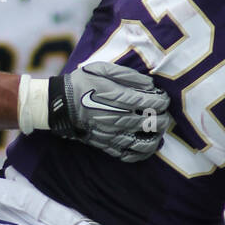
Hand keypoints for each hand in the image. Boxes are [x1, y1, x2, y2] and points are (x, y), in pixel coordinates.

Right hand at [50, 60, 172, 161]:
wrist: (60, 104)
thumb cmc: (82, 83)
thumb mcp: (103, 69)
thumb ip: (128, 76)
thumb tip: (150, 84)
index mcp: (119, 98)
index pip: (152, 103)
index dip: (163, 101)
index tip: (163, 97)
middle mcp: (118, 118)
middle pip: (152, 124)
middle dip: (163, 119)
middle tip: (164, 115)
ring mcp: (112, 134)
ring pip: (143, 143)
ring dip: (156, 138)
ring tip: (158, 132)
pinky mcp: (105, 145)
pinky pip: (128, 155)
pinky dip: (141, 153)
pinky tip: (146, 147)